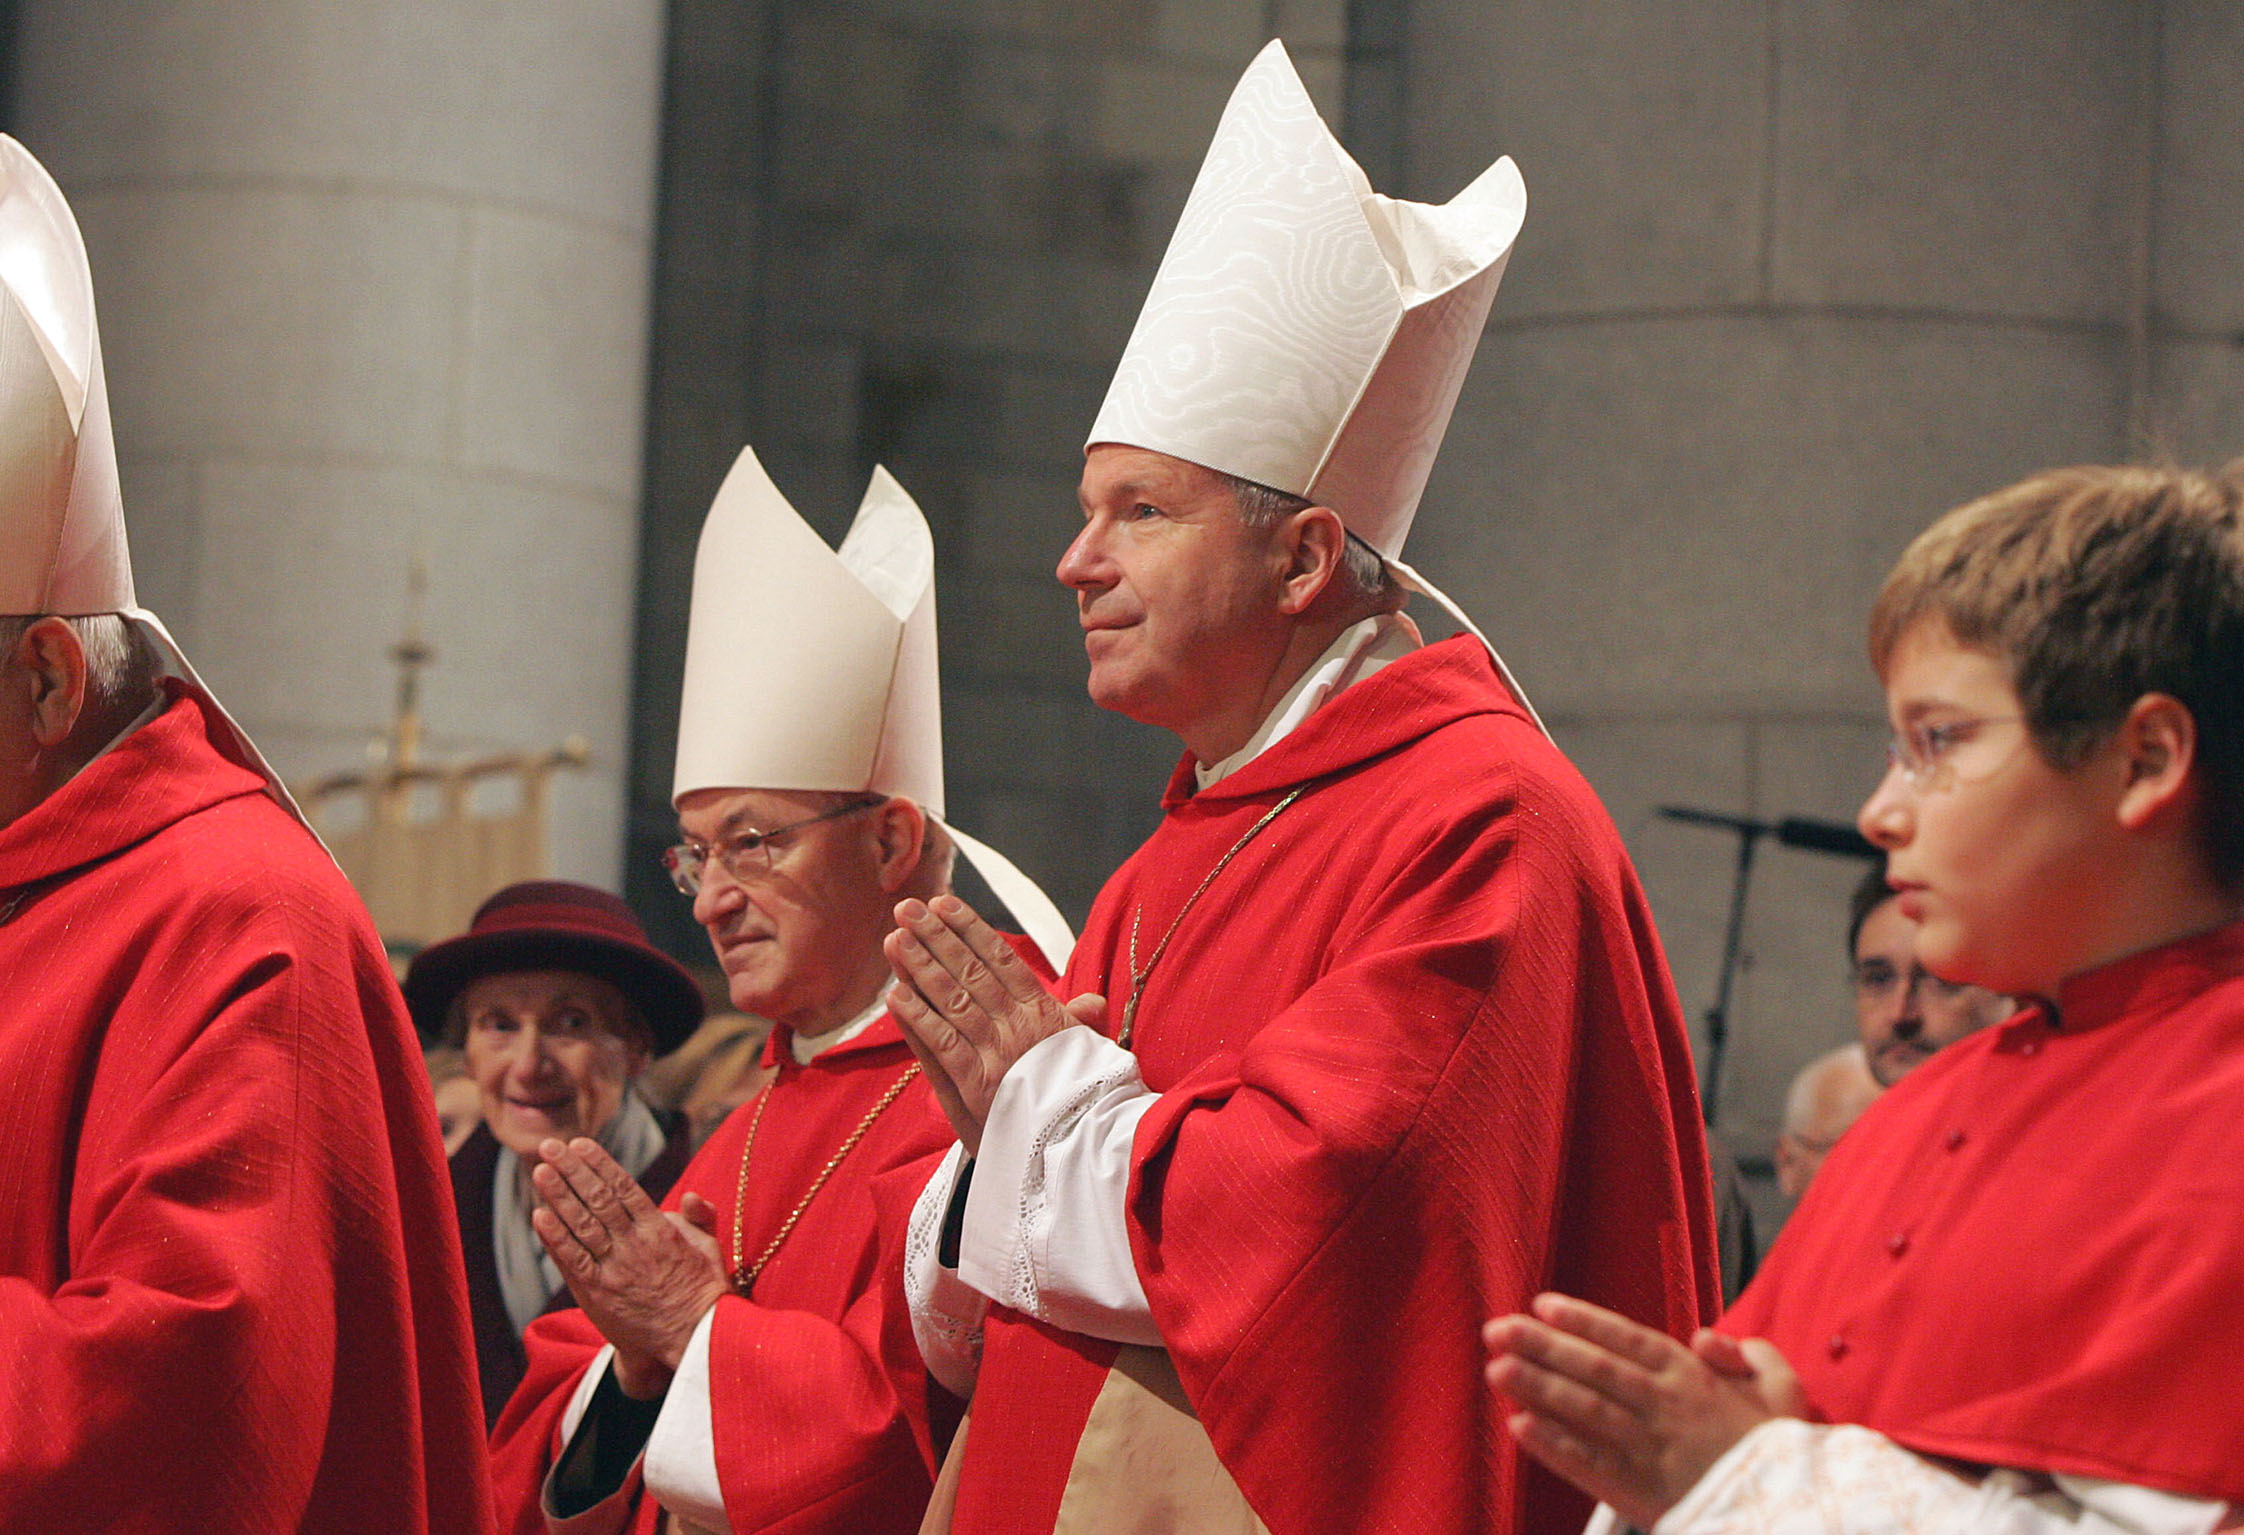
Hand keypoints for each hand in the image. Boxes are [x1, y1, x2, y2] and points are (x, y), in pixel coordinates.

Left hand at [532, 1138, 730, 1399]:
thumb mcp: (711, 1248)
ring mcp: (614, 1269)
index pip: (624, 1187)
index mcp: (661, 1230)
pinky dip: (555, 1238)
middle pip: (597, 1200)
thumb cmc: (703, 1290)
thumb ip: (700, 1217)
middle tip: (549, 1146)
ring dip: (558, 1196)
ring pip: (581, 1226)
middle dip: (571, 1171)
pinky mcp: (598, 1294)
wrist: (692, 1339)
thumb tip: (690, 1195)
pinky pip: (572, 1261)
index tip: (580, 1143)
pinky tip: (540, 1216)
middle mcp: (634, 1245)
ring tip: (540, 1171)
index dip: (599, 1163)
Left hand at [882, 894, 1102, 1155]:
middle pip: (972, 972)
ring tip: (895, 939)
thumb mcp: (1091, 1060)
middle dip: (937, 938)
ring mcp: (996, 1056)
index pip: (1003, 961)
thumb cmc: (1086, 1106)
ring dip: (921, 968)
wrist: (1086, 1152)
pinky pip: (942, 1045)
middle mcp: (1019, 1028)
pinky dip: (918, 1019)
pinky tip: (896, 995)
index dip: (971, 930)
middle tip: (908, 909)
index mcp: (1046, 1016)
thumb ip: (1081, 1027)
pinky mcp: (976, 1088)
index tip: (946, 904)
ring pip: (953, 1001)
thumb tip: (1091, 1000)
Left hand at [1481, 1294, 1800, 1527]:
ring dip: (1538, 1389)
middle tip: (1496, 1329)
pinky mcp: (1640, 1493)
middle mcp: (1664, 1407)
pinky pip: (1590, 1465)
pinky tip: (1519, 1428)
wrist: (1792, 1515)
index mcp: (1693, 1378)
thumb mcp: (1782, 1388)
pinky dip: (1554, 1447)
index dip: (1583, 1320)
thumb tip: (1705, 1337)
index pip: (1627, 1339)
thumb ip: (1746, 1353)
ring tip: (1496, 1370)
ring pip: (1586, 1411)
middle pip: (1594, 1369)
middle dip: (1542, 1347)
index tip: (1542, 1304)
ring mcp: (1650, 1450)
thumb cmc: (1781, 1448)